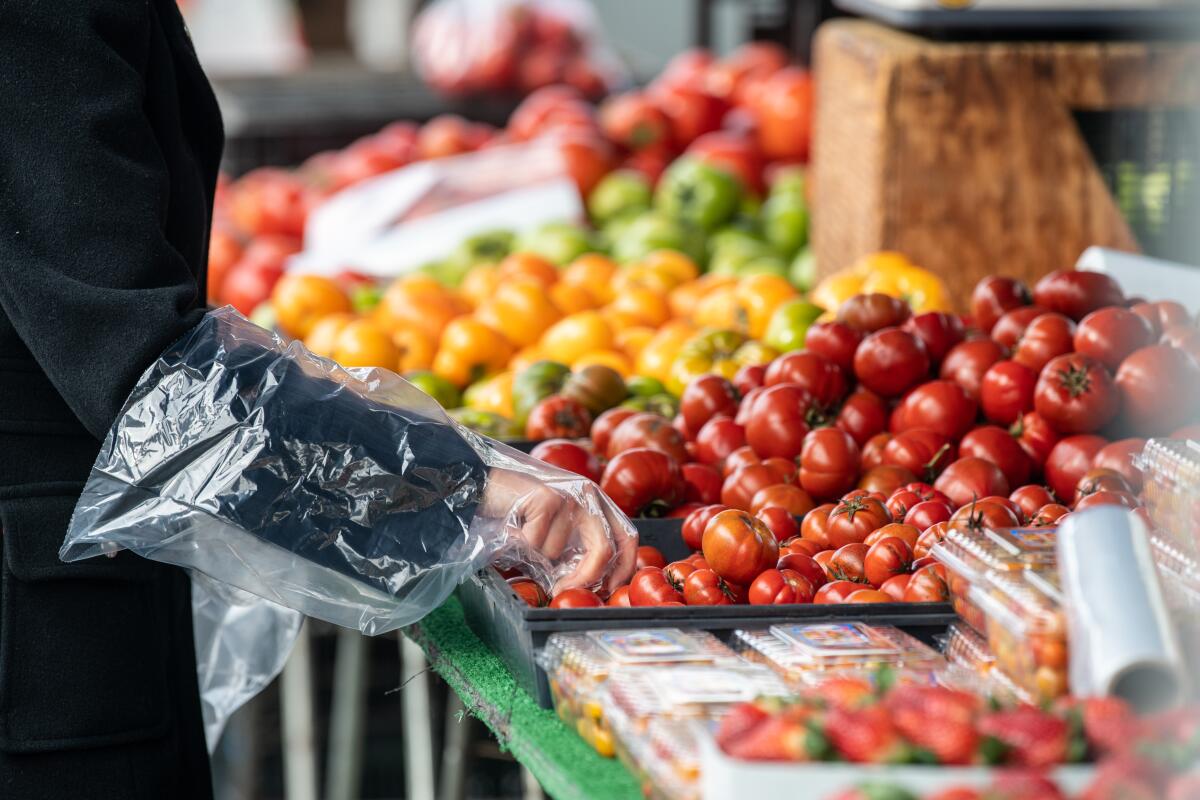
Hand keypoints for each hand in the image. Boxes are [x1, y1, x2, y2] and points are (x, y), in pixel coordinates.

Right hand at [479, 468, 636, 593]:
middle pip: (604, 548)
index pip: (627, 537)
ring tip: (524, 535)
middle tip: (565, 590)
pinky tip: (514, 524)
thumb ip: (576, 551)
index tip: (607, 590)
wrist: (484, 485)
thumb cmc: (522, 513)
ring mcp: (568, 495)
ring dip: (535, 556)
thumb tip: (591, 587)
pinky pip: (535, 543)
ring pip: (558, 551)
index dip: (623, 568)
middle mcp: (589, 495)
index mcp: (598, 502)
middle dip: (586, 578)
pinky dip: (519, 542)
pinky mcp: (546, 498)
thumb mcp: (557, 532)